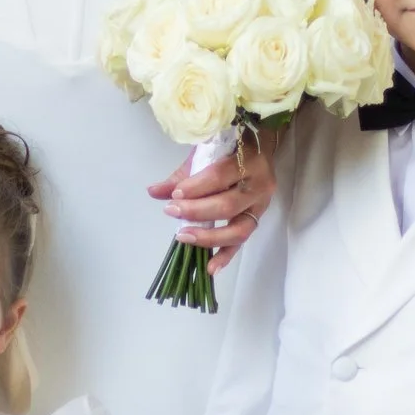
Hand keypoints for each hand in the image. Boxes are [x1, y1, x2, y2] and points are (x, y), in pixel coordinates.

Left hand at [148, 129, 276, 274]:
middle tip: (172, 211)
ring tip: (183, 237)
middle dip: (196, 211)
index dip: (196, 188)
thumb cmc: (230, 146)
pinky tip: (210, 268)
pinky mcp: (257, 220)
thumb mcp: (207, 152)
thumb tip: (154, 192)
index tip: (174, 195)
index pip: (220, 176)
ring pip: (238, 229)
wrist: (260, 146)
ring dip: (208, 237)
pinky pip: (242, 242)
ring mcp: (261, 206)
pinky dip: (225, 256)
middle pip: (227, 205)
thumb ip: (182, 174)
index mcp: (249, 160)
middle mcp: (259, 185)